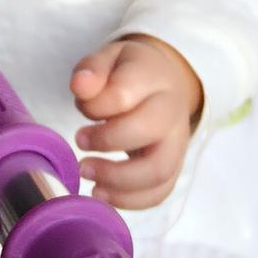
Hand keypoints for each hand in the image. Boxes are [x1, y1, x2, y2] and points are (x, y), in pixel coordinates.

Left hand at [70, 35, 202, 209]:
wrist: (164, 84)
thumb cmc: (128, 73)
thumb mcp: (109, 57)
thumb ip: (93, 69)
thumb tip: (80, 86)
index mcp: (153, 75)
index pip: (124, 93)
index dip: (95, 105)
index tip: (81, 106)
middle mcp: (172, 109)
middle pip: (148, 131)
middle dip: (107, 141)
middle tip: (79, 141)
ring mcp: (178, 141)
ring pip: (158, 170)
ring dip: (117, 180)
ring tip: (86, 173)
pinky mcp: (175, 166)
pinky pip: (160, 191)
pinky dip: (129, 200)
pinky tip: (102, 192)